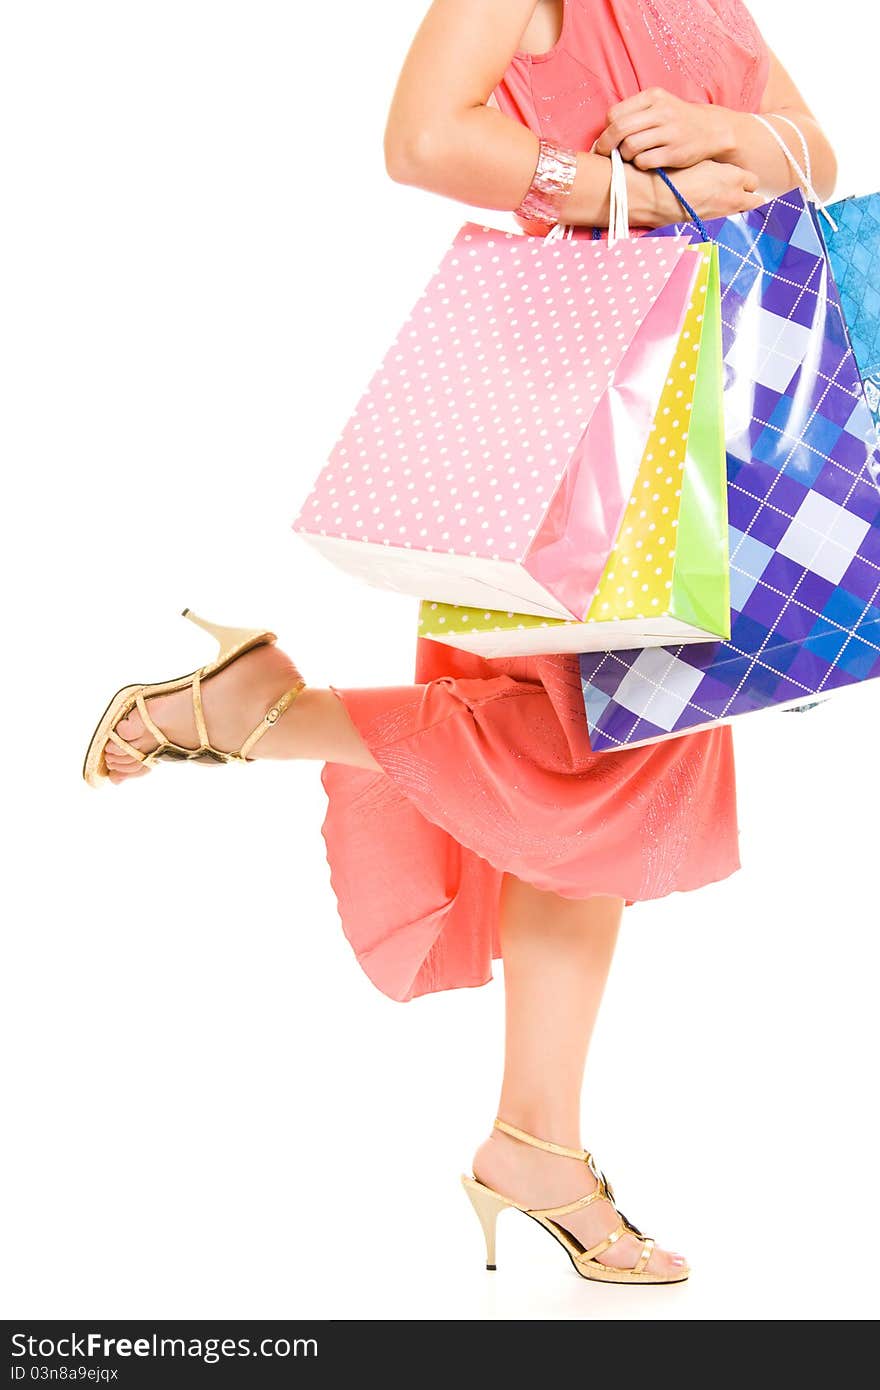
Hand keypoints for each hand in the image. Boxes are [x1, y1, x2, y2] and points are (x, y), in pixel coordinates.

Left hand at [595, 88, 734, 169]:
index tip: (607, 139)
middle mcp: (662, 112)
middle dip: (607, 145)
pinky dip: (639, 164)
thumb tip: (600, 138)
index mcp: (653, 96)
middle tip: (606, 154)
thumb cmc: (675, 120)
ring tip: (632, 156)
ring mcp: (670, 132)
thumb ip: (632, 115)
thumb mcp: (657, 106)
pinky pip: (644, 161)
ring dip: (625, 156)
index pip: (615, 114)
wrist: (711, 130)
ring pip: (630, 146)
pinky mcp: (675, 153)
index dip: (606, 129)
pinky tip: (646, 161)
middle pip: (620, 129)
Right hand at [651, 159, 762, 223]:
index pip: (754, 181)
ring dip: (736, 213)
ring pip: (742, 217)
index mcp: (733, 177)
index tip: (736, 182)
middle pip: (756, 203)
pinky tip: (709, 219)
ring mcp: (723, 217)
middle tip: (735, 197)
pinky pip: (725, 228)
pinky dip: (721, 225)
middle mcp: (733, 199)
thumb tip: (723, 172)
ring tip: (720, 209)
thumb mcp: (700, 162)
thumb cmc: (672, 174)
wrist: (652, 197)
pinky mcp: (711, 231)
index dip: (744, 182)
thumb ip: (718, 169)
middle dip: (748, 200)